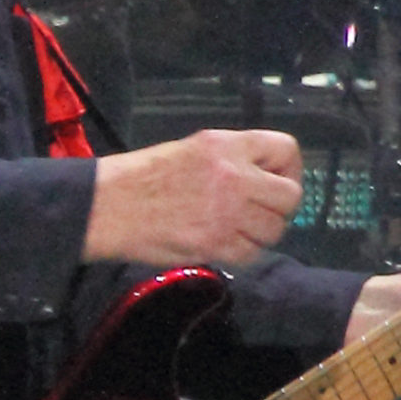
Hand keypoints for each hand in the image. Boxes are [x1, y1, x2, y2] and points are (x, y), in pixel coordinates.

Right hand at [82, 129, 302, 270]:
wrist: (110, 205)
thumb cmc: (144, 176)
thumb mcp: (192, 149)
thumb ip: (233, 158)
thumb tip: (265, 178)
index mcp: (228, 145)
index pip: (287, 149)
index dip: (289, 169)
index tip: (277, 182)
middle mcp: (235, 176)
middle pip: (289, 196)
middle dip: (280, 208)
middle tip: (260, 213)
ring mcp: (227, 212)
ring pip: (274, 230)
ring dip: (261, 233)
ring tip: (238, 230)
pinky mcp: (215, 244)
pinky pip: (251, 254)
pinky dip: (243, 253)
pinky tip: (224, 244)